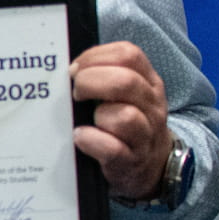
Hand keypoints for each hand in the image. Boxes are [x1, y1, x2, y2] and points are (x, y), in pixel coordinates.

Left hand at [70, 41, 174, 200]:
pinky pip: (112, 149)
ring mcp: (144, 135)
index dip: (94, 57)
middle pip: (125, 81)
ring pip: (124, 116)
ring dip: (97, 115)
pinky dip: (91, 141)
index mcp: (148, 82)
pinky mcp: (131, 161)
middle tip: (75, 94)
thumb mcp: (125, 94)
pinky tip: (80, 137)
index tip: (74, 70)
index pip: (128, 55)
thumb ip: (104, 75)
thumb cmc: (127, 123)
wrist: (151, 164)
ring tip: (84, 121)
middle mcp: (151, 105)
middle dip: (90, 82)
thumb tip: (67, 68)